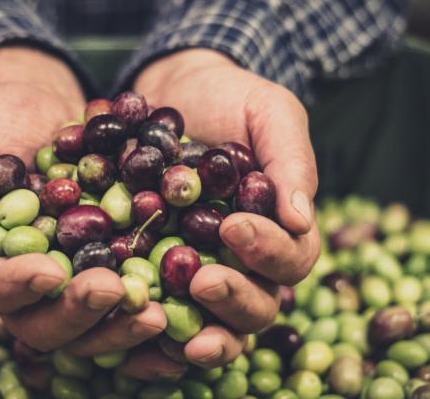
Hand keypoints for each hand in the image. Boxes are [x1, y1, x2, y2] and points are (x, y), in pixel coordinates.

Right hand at [0, 47, 165, 353]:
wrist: (47, 108)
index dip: (16, 286)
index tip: (49, 270)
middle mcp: (27, 284)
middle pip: (43, 324)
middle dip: (78, 312)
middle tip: (113, 289)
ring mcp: (72, 282)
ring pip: (90, 328)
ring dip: (121, 327)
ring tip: (155, 312)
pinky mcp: (112, 270)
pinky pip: (129, 304)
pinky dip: (151, 315)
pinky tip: (182, 309)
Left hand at [119, 49, 320, 377]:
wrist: (172, 92)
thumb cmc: (230, 99)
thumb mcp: (269, 112)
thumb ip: (291, 160)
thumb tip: (300, 219)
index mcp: (279, 230)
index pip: (290, 258)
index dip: (268, 252)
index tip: (234, 226)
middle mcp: (244, 262)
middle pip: (256, 306)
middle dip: (233, 300)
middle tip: (203, 282)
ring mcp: (200, 270)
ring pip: (211, 322)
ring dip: (195, 334)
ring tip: (169, 328)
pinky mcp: (154, 271)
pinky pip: (159, 312)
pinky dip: (149, 331)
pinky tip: (129, 336)